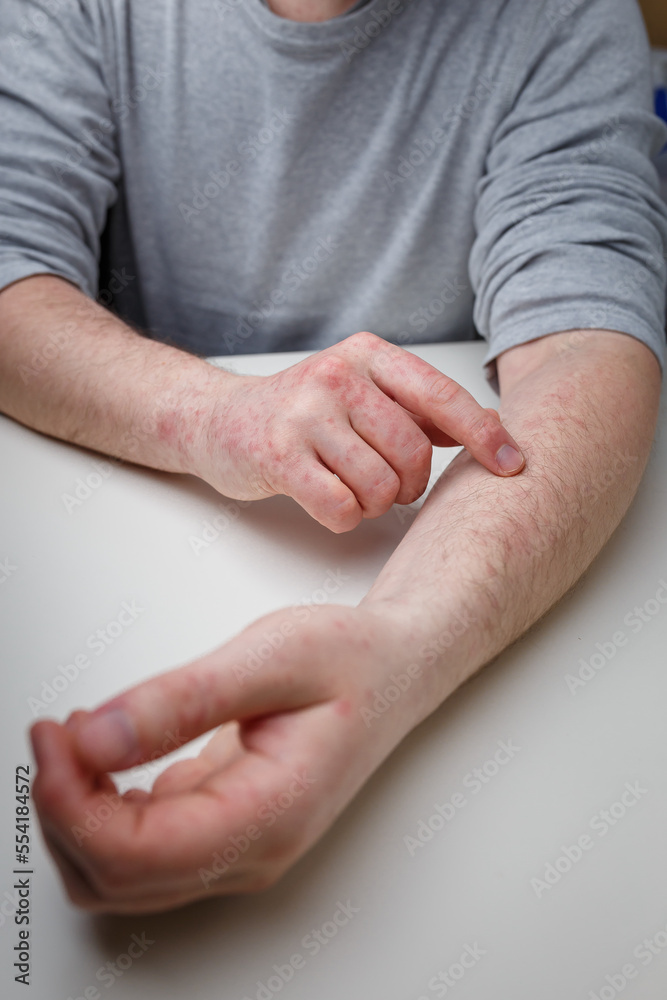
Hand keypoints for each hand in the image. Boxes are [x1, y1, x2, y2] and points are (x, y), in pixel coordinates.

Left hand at [29, 603, 436, 913]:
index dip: (70, 802)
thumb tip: (96, 738)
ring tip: (76, 739)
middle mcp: (251, 851)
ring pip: (119, 874)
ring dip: (78, 814)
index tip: (52, 736)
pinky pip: (140, 848)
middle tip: (56, 732)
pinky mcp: (224, 829)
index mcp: (270, 815)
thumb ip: (180, 701)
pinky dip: (101, 809)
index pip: (135, 853)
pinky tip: (106, 752)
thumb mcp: (270, 658)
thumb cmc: (352, 661)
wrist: (395, 667)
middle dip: (63, 809)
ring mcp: (237, 848)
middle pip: (114, 878)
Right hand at [193, 331, 523, 531]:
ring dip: (374, 504)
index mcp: (368, 357)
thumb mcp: (361, 391)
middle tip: (389, 487)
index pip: (441, 396)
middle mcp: (338, 377)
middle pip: (412, 453)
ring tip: (352, 490)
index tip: (513, 464)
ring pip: (379, 486)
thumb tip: (490, 428)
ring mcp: (305, 414)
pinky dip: (344, 517)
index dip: (483, 434)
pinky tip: (329, 502)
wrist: (220, 420)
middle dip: (410, 486)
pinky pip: (340, 507)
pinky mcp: (278, 455)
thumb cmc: (302, 413)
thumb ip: (417, 408)